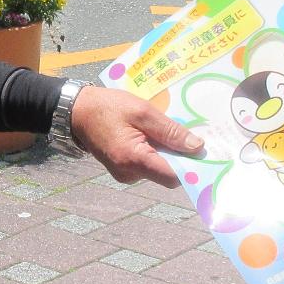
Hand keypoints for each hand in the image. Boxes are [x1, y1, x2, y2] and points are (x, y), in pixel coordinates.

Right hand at [68, 85, 205, 188]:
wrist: (78, 112)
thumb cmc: (109, 107)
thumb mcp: (143, 112)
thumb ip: (171, 131)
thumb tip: (197, 147)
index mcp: (134, 159)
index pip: (174, 176)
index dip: (192, 167)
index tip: (204, 153)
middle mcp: (129, 174)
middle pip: (168, 175)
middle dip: (180, 158)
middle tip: (187, 135)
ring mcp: (125, 175)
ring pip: (158, 170)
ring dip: (166, 153)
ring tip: (162, 130)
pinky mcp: (123, 171)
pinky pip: (148, 166)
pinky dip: (154, 153)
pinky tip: (149, 135)